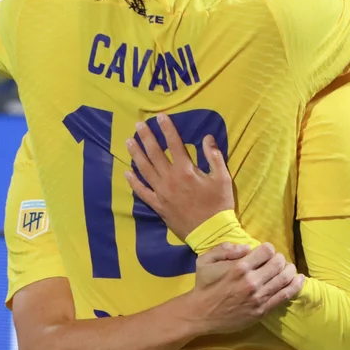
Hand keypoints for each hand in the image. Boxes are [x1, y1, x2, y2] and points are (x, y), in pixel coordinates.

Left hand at [124, 113, 233, 239]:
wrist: (212, 233)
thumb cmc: (219, 205)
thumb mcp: (223, 178)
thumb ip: (214, 156)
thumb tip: (208, 137)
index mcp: (186, 170)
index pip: (174, 144)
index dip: (167, 129)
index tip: (160, 116)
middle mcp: (170, 179)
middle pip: (155, 153)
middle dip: (146, 137)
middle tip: (138, 125)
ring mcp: (162, 193)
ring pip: (145, 170)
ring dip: (136, 154)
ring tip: (129, 142)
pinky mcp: (158, 206)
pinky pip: (142, 192)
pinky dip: (134, 182)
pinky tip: (127, 173)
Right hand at [187, 242, 304, 333]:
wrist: (200, 313)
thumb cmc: (204, 284)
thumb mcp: (205, 259)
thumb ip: (225, 248)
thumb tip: (247, 247)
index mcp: (239, 267)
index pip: (267, 251)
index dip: (268, 249)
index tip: (265, 252)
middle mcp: (251, 282)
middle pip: (279, 263)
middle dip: (280, 259)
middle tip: (276, 261)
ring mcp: (258, 298)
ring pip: (285, 278)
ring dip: (289, 270)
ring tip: (288, 269)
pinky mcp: (262, 310)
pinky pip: (285, 296)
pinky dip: (295, 286)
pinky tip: (299, 280)